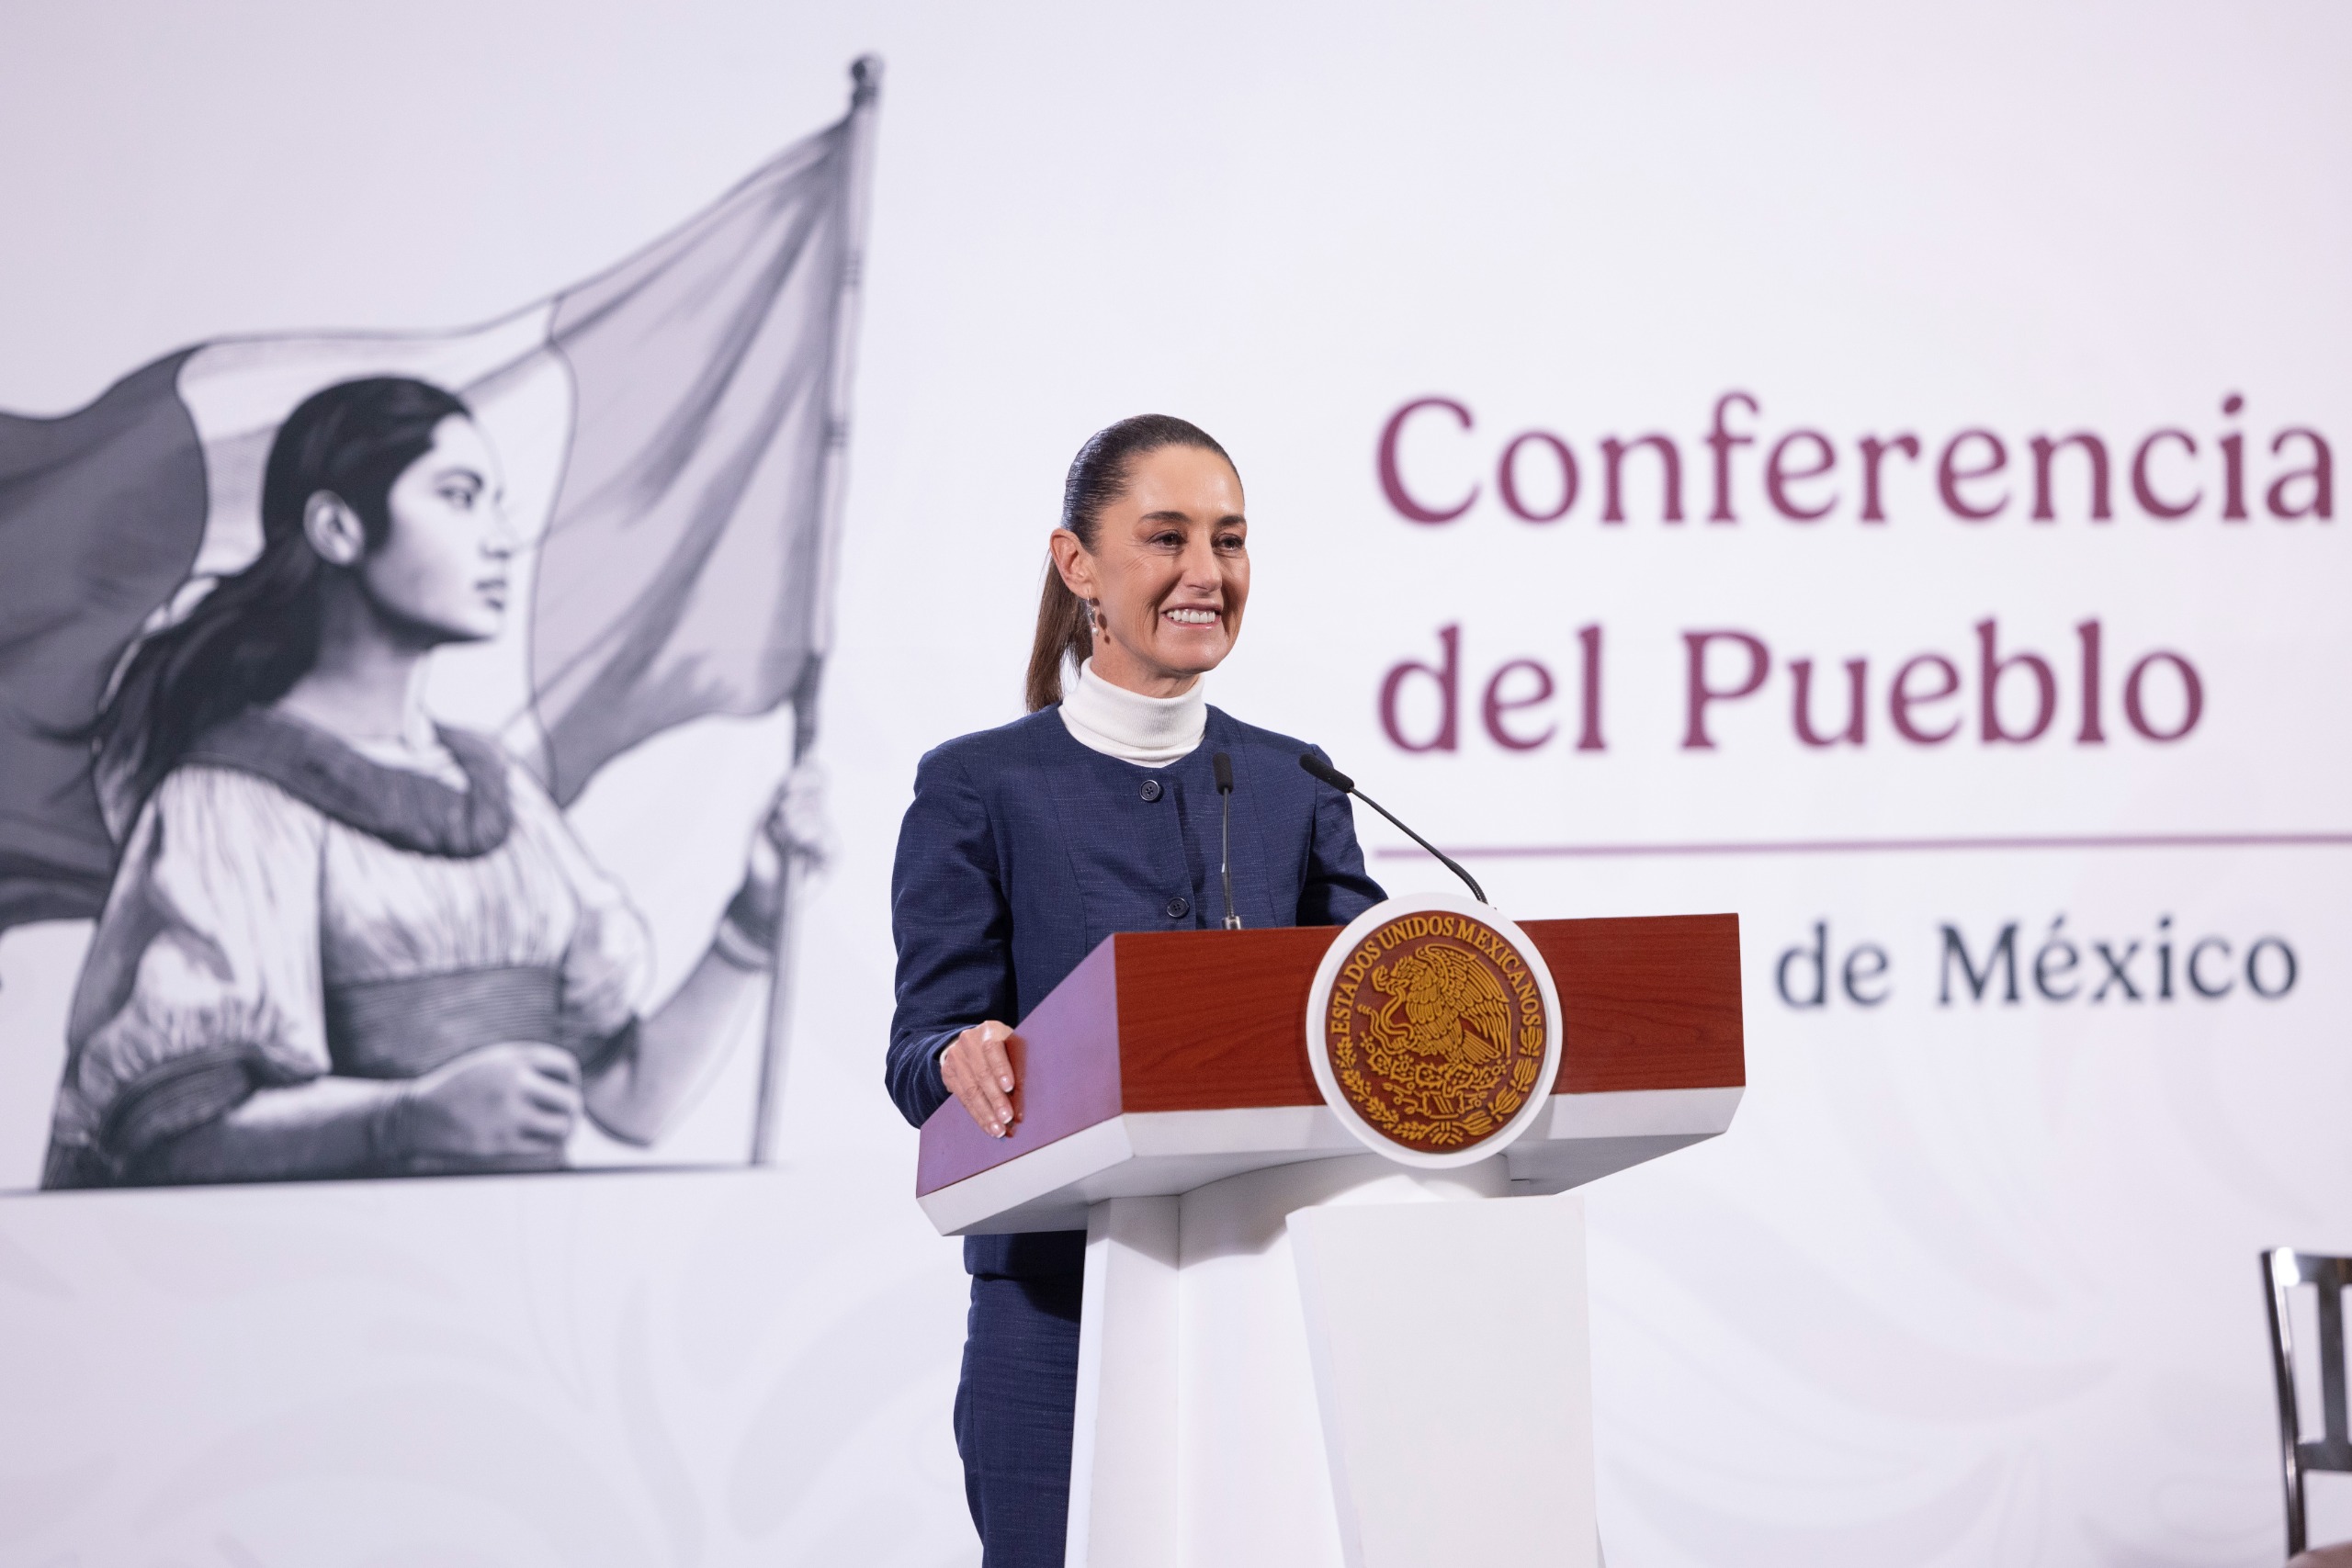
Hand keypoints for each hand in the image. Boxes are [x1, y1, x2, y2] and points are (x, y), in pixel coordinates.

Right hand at [396, 1043, 581, 1159]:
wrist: (418, 1115)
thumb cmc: (460, 1088)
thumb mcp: (492, 1062)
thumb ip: (527, 1065)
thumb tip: (570, 1083)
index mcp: (513, 1059)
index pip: (566, 1067)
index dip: (570, 1081)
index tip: (562, 1090)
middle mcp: (514, 1083)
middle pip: (571, 1100)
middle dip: (572, 1110)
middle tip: (565, 1117)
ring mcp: (508, 1114)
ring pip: (563, 1127)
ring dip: (565, 1131)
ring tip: (559, 1133)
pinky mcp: (501, 1143)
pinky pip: (545, 1149)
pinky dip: (550, 1148)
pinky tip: (543, 1145)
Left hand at [742, 759, 832, 911]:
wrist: (761, 892)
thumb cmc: (762, 856)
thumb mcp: (762, 820)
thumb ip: (777, 797)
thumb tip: (790, 781)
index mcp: (803, 802)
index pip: (816, 775)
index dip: (807, 773)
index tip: (788, 783)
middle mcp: (819, 815)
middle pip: (817, 790)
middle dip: (793, 802)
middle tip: (779, 820)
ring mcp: (827, 835)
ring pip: (818, 814)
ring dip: (795, 825)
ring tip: (784, 842)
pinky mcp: (833, 856)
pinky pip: (826, 839)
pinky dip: (809, 840)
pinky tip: (798, 849)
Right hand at [941, 1021, 1018, 1138]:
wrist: (970, 1042)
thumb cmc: (1002, 1047)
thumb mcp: (1012, 1046)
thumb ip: (1018, 1065)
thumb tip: (1025, 1101)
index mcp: (989, 1030)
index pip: (993, 1049)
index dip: (1001, 1069)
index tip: (1010, 1087)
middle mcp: (969, 1041)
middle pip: (982, 1074)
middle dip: (996, 1099)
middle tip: (1007, 1118)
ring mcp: (956, 1058)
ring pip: (971, 1090)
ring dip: (986, 1113)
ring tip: (999, 1130)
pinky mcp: (948, 1074)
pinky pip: (963, 1099)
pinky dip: (978, 1116)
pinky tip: (989, 1127)